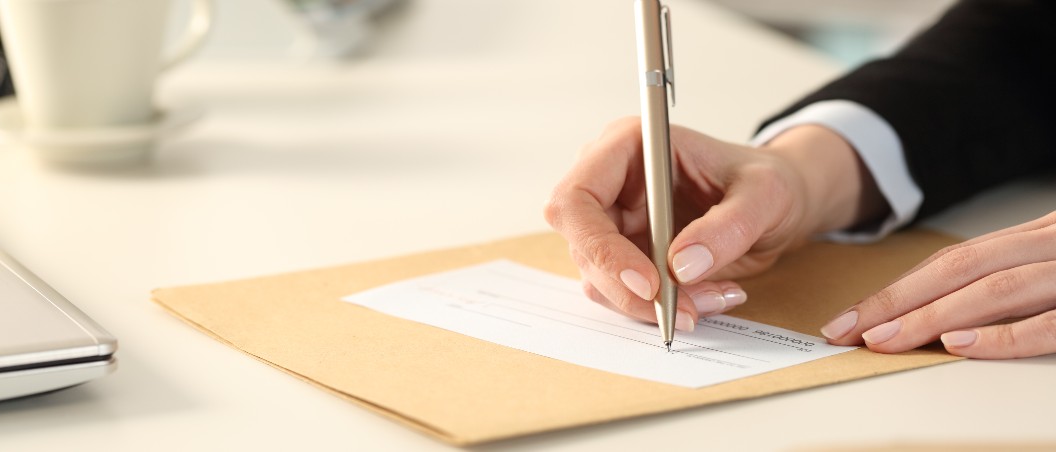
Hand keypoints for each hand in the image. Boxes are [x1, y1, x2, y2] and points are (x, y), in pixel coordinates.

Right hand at [544, 118, 880, 330]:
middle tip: (683, 311)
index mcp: (627, 146)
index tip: (648, 282)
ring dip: (652, 303)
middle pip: (583, 245)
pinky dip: (662, 308)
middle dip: (629, 289)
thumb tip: (679, 267)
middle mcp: (609, 183)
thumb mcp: (765, 194)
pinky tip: (706, 296)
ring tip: (713, 296)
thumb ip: (728, 226)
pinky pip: (624, 295)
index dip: (600, 245)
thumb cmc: (768, 182)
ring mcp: (613, 222)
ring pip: (600, 279)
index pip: (577, 197)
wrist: (776, 205)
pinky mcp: (625, 256)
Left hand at [821, 211, 1055, 357]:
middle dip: (898, 301)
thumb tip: (935, 316)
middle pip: (960, 270)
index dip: (897, 289)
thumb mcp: (1047, 263)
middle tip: (849, 331)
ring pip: (995, 290)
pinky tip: (959, 346)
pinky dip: (1003, 335)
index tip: (851, 319)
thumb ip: (1003, 278)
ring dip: (934, 316)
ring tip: (886, 340)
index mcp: (1031, 240)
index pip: (951, 262)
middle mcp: (1047, 247)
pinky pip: (1049, 323)